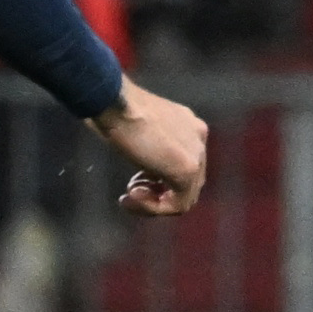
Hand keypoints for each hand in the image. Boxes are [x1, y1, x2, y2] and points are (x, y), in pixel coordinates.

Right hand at [93, 80, 207, 217]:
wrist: (115, 103)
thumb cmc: (115, 109)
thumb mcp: (137, 128)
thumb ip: (149, 146)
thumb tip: (144, 165)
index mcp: (188, 126)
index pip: (184, 165)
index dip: (157, 180)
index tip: (134, 182)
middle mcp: (198, 138)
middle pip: (187, 182)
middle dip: (158, 192)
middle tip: (132, 191)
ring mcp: (196, 154)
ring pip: (185, 196)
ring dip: (154, 203)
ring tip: (130, 196)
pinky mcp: (187, 169)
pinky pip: (178, 204)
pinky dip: (154, 208)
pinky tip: (132, 199)